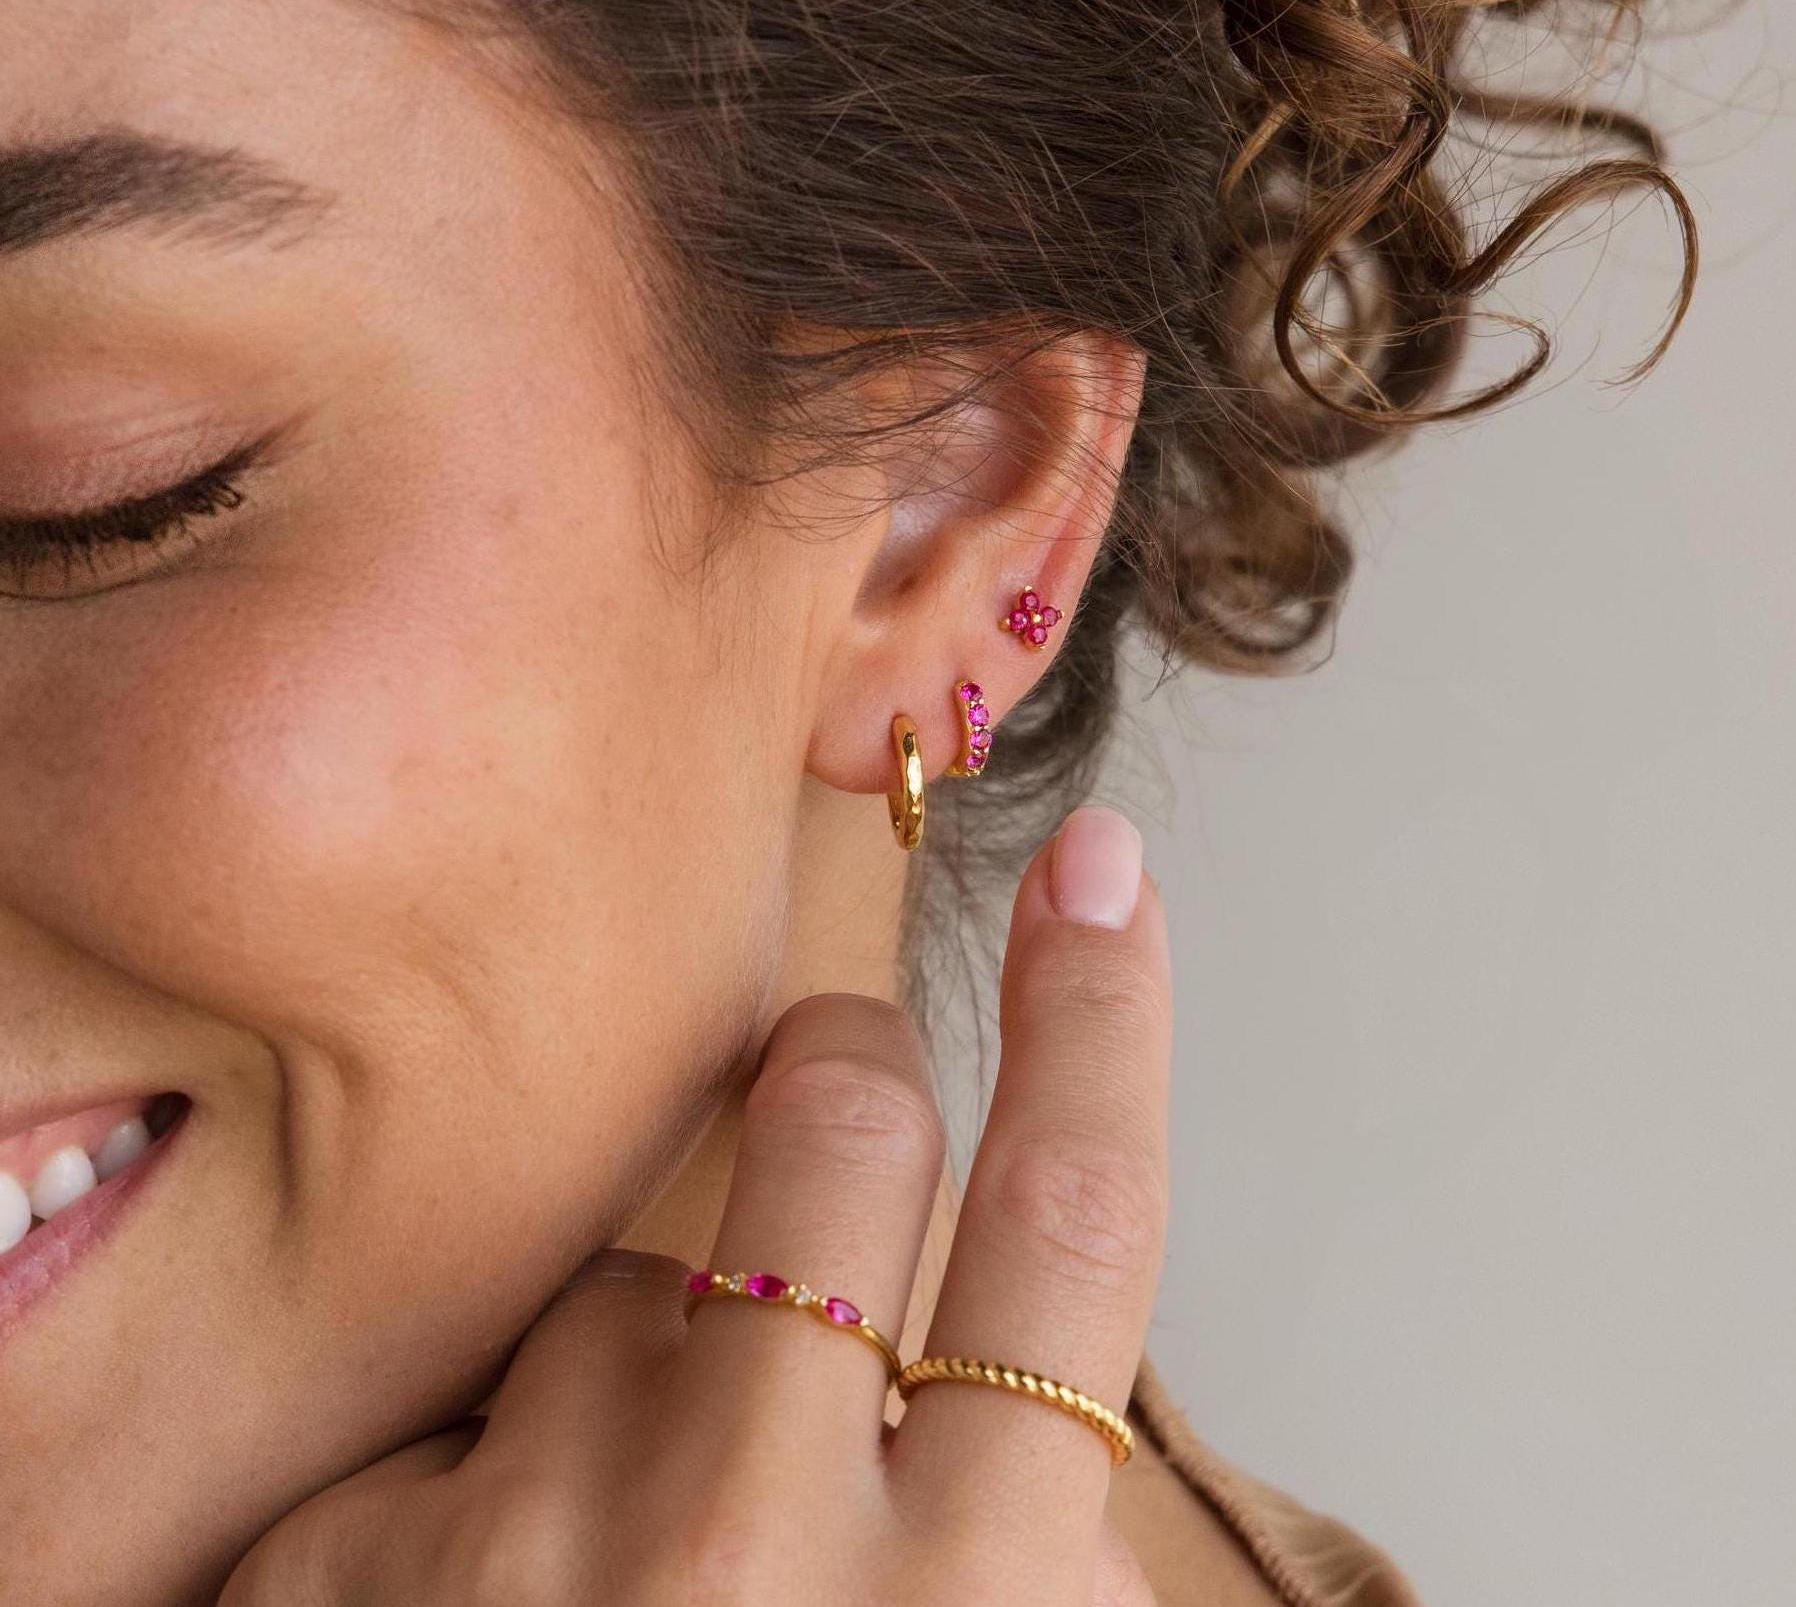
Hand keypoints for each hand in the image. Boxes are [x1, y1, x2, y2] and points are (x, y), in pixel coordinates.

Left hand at [219, 804, 1170, 1604]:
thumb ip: (1036, 1560)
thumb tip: (1043, 1390)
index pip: (1079, 1220)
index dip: (1108, 1019)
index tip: (1101, 863)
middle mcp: (764, 1558)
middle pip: (843, 1123)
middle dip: (847, 1082)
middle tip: (839, 1115)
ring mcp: (543, 1547)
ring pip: (636, 1263)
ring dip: (659, 1351)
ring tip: (647, 1534)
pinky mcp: (362, 1561)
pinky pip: (474, 1385)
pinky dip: (507, 1459)